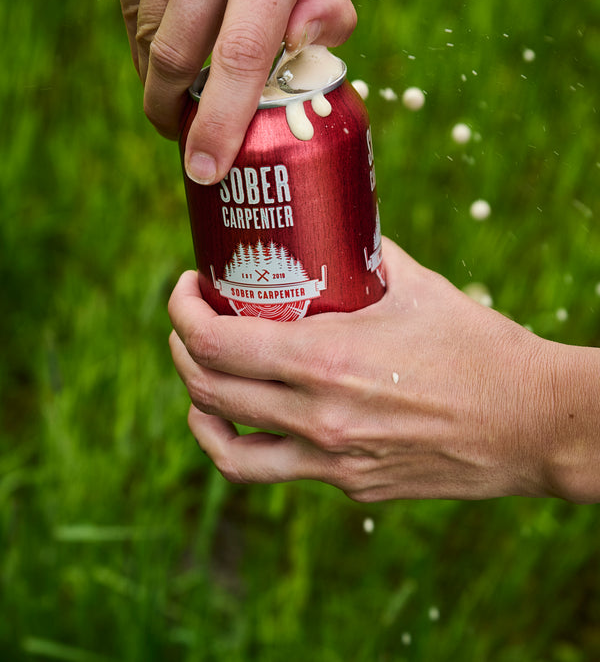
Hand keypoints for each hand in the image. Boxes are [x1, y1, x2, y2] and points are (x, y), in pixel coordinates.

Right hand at [98, 0, 355, 183]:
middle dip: (176, 112)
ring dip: (161, 74)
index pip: (245, 53)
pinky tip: (166, 20)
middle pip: (181, 57)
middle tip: (185, 135)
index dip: (222, 121)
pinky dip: (145, 35)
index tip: (208, 167)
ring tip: (180, 75)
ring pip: (147, 39)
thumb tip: (304, 57)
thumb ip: (326, 7)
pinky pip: (127, 8)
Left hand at [168, 237, 599, 502]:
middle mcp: (318, 418)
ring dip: (198, 405)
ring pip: (225, 446)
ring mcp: (331, 461)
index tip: (188, 287)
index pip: (215, 343)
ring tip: (201, 376)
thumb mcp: (415, 286)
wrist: (530, 423)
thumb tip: (333, 228)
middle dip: (182, 348)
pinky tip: (247, 419)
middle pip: (207, 390)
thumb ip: (363, 255)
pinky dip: (243, 441)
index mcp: (327, 361)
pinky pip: (274, 468)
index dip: (182, 312)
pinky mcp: (349, 485)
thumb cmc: (478, 347)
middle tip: (192, 318)